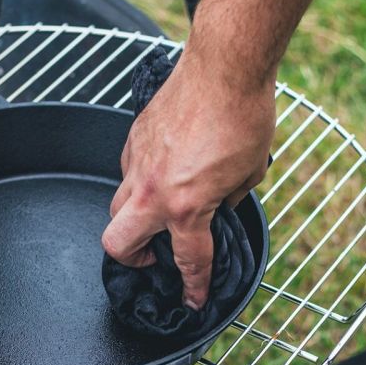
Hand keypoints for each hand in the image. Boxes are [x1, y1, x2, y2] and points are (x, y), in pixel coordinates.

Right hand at [101, 47, 274, 307]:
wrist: (224, 65)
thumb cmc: (245, 115)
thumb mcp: (249, 172)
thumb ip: (228, 200)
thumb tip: (219, 206)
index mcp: (187, 206)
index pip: (188, 260)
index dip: (193, 286)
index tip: (192, 299)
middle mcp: (154, 191)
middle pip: (117, 244)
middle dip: (133, 260)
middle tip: (154, 255)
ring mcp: (137, 164)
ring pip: (116, 207)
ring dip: (132, 219)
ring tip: (157, 213)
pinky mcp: (133, 139)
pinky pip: (126, 172)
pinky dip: (140, 181)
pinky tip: (163, 170)